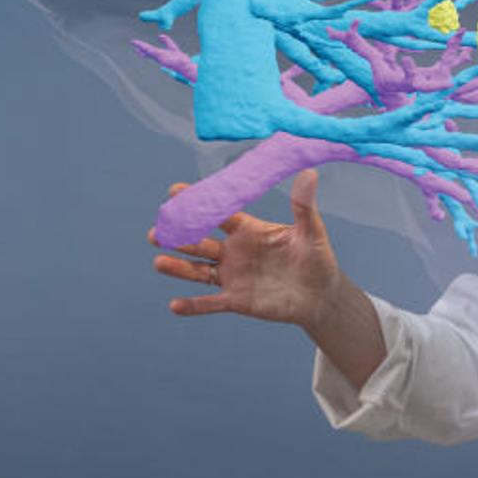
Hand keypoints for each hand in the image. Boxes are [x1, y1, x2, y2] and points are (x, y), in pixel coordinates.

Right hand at [151, 168, 341, 325]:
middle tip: (157, 232)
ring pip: (198, 271)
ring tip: (159, 262)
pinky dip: (193, 305)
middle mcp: (235, 251)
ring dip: (178, 267)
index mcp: (249, 230)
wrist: (321, 295)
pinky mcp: (236, 300)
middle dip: (178, 236)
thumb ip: (303, 206)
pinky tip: (175, 305)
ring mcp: (233, 276)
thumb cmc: (317, 259)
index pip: (219, 213)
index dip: (198, 203)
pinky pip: (210, 303)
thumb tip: (309, 172)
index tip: (175, 191)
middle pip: (200, 242)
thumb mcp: (312, 232)